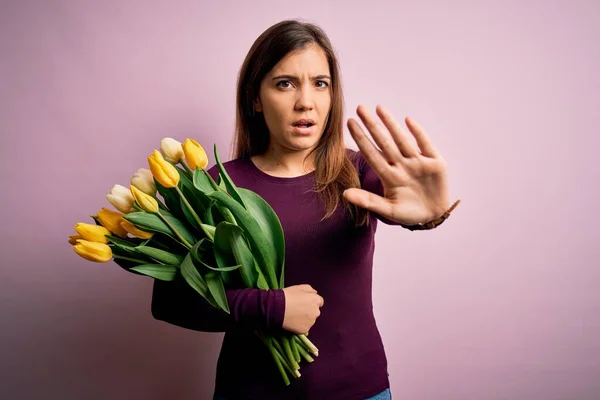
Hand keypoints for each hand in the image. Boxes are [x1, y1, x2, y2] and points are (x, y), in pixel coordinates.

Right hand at [282, 284, 323, 333]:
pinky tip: (292, 321)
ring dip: (305, 318)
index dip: (311, 302)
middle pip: (315, 311)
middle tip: (298, 309)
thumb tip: (315, 293)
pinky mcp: (305, 330)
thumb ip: (310, 290)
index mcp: (316, 300)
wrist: (277, 307)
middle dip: (309, 310)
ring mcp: (311, 322)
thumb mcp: (300, 287)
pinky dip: (300, 325)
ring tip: (294, 315)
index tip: (304, 303)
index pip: (319, 302)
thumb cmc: (288, 295)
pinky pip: (304, 327)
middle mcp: (316, 312)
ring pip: (310, 320)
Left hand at [344, 104, 453, 224]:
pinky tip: (408, 120)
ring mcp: (417, 163)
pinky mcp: (435, 163)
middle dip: (372, 125)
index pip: (372, 154)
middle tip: (360, 108)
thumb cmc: (408, 213)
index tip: (350, 123)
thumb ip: (368, 201)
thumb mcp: (388, 210)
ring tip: (379, 108)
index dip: (361, 139)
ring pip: (402, 140)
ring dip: (391, 124)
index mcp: (389, 176)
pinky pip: (425, 145)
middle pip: (384, 142)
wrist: (433, 215)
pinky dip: (418, 133)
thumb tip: (345, 194)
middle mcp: (401, 165)